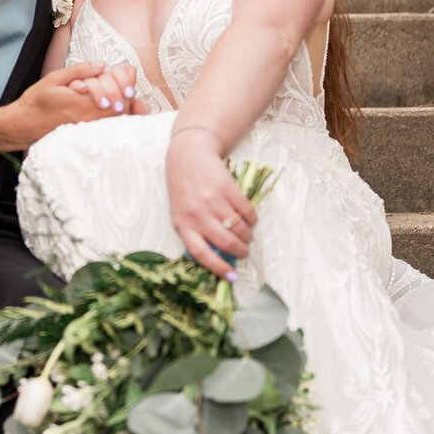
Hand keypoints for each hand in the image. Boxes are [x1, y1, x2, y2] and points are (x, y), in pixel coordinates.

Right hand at [0, 63, 131, 153]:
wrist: (24, 126)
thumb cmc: (36, 102)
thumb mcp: (54, 79)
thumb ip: (79, 71)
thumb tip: (101, 65)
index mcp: (82, 102)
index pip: (117, 94)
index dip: (126, 82)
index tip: (127, 71)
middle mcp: (89, 118)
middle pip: (122, 107)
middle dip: (127, 91)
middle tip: (128, 80)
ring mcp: (89, 128)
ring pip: (118, 118)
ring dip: (124, 102)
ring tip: (123, 90)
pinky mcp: (87, 133)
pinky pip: (109, 125)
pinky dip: (116, 113)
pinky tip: (113, 103)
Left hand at [165, 128, 256, 279]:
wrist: (188, 155)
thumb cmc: (184, 189)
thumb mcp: (182, 213)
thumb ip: (195, 232)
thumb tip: (220, 258)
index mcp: (182, 224)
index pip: (201, 254)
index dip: (219, 268)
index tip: (232, 277)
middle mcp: (197, 214)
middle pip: (226, 243)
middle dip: (241, 251)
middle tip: (245, 250)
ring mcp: (213, 201)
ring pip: (239, 229)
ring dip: (248, 235)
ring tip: (246, 234)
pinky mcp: (228, 188)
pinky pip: (247, 212)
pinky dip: (252, 219)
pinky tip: (248, 218)